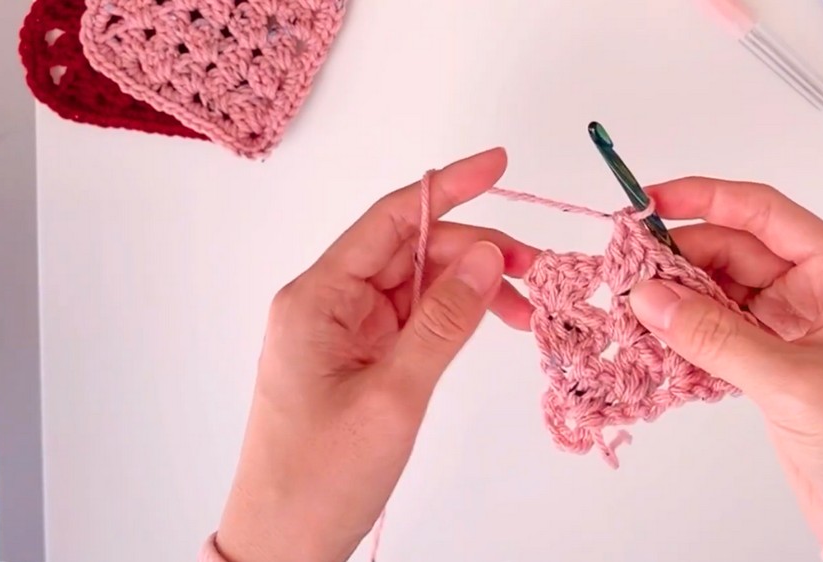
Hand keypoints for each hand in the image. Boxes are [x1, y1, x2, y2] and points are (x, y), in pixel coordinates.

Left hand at [215, 148, 537, 561]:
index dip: (447, 188)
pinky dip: (455, 318)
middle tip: (536, 270)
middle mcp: (328, 304)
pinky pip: (414, 319)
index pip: (389, 220)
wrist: (285, 544)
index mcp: (318, 298)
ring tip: (526, 307)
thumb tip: (486, 255)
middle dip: (475, 251)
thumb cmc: (321, 477)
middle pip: (411, 251)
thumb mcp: (393, 396)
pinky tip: (492, 322)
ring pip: (418, 285)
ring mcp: (345, 332)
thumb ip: (443, 321)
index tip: (498, 165)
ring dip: (472, 287)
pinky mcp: (360, 358)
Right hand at [628, 178, 822, 558]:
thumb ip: (716, 336)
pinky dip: (685, 336)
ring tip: (632, 309)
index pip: (764, 214)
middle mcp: (815, 295)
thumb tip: (649, 297)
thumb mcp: (794, 382)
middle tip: (627, 271)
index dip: (705, 198)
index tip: (650, 202)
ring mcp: (791, 331)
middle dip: (680, 257)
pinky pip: (717, 334)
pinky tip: (656, 341)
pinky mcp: (771, 367)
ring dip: (677, 299)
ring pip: (720, 293)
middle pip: (734, 252)